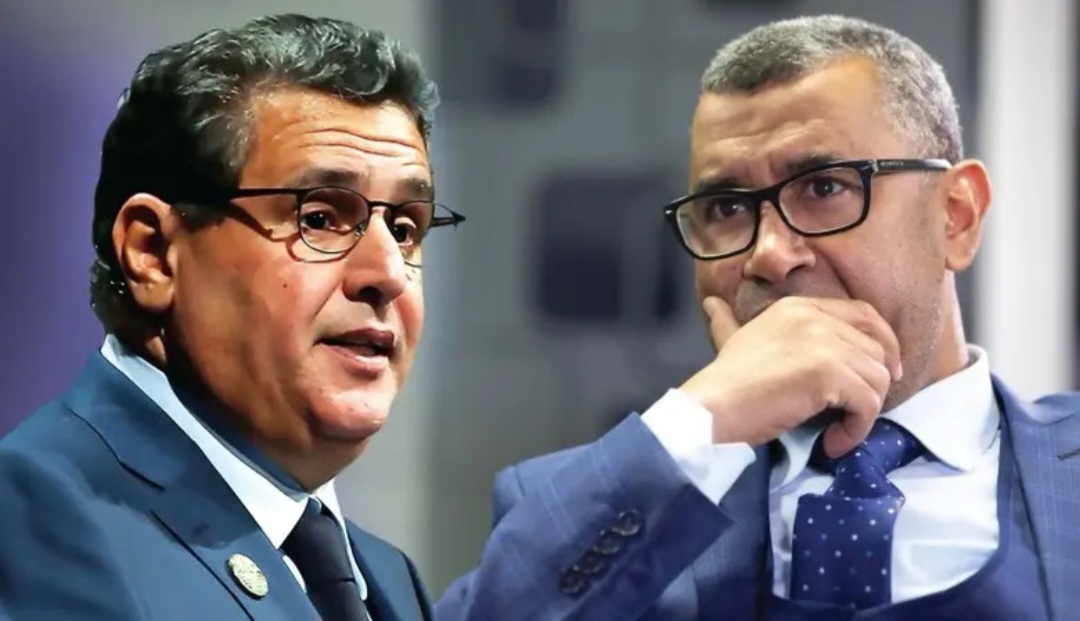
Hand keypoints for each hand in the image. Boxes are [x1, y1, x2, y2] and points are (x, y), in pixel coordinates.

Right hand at [680, 296, 902, 456]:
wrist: (711, 408)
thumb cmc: (723, 382)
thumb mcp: (733, 339)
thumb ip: (730, 321)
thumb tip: (711, 304)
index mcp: (798, 307)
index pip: (864, 314)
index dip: (884, 343)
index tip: (885, 372)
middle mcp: (813, 317)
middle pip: (875, 349)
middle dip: (877, 384)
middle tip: (862, 411)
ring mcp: (822, 343)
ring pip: (876, 378)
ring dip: (865, 412)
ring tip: (839, 432)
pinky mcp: (828, 373)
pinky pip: (867, 404)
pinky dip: (858, 429)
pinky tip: (834, 442)